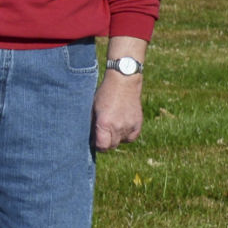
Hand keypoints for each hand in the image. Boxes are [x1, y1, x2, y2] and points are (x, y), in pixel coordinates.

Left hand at [92, 37, 147, 151]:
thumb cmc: (104, 94)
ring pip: (120, 142)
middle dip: (105, 142)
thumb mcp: (92, 109)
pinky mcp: (138, 124)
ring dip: (115, 138)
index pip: (102, 146)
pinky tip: (121, 127)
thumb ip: (91, 125)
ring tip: (111, 126)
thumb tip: (89, 139)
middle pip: (111, 146)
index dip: (97, 145)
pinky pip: (131, 138)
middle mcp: (118, 127)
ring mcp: (130, 126)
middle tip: (102, 133)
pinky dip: (126, 136)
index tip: (94, 140)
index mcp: (104, 123)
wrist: (124, 81)